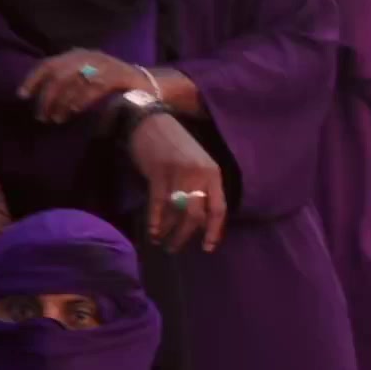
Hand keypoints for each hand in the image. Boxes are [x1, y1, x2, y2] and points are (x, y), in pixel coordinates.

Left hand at [19, 50, 143, 124]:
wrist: (150, 84)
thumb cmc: (116, 84)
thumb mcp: (90, 75)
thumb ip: (70, 79)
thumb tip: (44, 95)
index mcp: (79, 55)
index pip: (48, 64)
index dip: (33, 79)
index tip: (22, 96)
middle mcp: (89, 57)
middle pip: (57, 74)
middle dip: (46, 96)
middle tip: (40, 115)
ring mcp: (103, 65)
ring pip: (72, 82)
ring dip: (61, 103)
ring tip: (55, 119)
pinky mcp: (116, 77)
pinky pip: (92, 88)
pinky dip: (80, 101)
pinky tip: (74, 112)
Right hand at [127, 113, 226, 253]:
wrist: (151, 121)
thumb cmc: (176, 144)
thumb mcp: (198, 163)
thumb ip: (203, 187)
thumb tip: (201, 220)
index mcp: (213, 174)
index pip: (219, 209)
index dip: (214, 231)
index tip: (208, 247)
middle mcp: (199, 176)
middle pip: (196, 216)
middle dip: (186, 236)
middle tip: (176, 248)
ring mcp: (178, 175)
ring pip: (177, 213)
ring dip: (169, 232)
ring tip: (163, 242)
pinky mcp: (158, 174)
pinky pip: (158, 205)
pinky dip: (155, 221)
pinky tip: (153, 232)